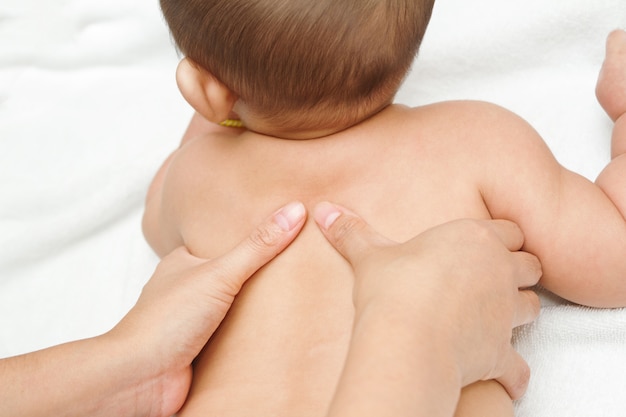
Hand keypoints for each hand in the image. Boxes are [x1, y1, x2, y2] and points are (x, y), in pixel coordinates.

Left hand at [108, 201, 305, 416]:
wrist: (140, 378)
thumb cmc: (166, 320)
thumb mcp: (220, 273)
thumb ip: (258, 246)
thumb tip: (294, 210)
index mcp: (184, 263)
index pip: (221, 242)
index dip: (249, 238)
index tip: (280, 231)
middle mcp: (186, 291)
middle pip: (231, 278)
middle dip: (257, 278)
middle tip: (294, 267)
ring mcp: (194, 322)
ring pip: (233, 311)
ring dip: (255, 312)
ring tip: (292, 299)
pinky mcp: (202, 351)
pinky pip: (234, 341)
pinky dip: (249, 339)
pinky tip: (272, 334)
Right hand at [314, 202, 540, 401]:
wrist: (407, 339)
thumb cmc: (393, 290)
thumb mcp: (369, 256)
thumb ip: (351, 231)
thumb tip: (324, 209)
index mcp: (475, 239)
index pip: (510, 230)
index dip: (503, 237)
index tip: (490, 245)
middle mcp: (499, 271)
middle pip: (531, 265)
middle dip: (519, 271)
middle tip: (499, 278)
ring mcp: (505, 313)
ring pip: (533, 307)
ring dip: (520, 311)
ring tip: (501, 317)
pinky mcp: (501, 351)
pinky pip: (520, 365)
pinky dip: (515, 372)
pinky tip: (506, 377)